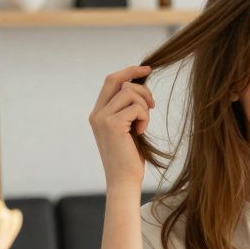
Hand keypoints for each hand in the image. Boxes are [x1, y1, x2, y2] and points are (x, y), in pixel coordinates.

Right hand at [88, 65, 154, 188]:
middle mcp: (96, 113)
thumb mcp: (128, 129)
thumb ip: (128, 109)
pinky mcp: (113, 124)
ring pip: (131, 93)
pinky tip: (141, 132)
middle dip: (141, 86)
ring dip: (145, 107)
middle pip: (118, 80)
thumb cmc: (130, 158)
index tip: (147, 68)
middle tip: (153, 104)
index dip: (129, 72)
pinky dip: (145, 118)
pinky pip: (137, 107)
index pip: (111, 81)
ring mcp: (102, 118)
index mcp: (98, 113)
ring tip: (143, 126)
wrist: (124, 180)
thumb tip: (141, 87)